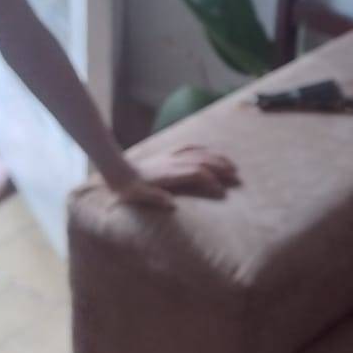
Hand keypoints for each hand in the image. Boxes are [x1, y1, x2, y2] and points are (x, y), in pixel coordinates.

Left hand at [106, 146, 239, 209]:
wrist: (116, 170)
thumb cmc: (128, 188)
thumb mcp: (138, 197)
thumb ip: (155, 199)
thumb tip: (171, 204)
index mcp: (168, 173)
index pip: (195, 173)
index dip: (210, 180)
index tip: (222, 192)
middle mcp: (173, 162)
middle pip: (202, 161)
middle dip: (221, 168)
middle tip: (236, 177)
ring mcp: (171, 156)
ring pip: (199, 153)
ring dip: (217, 158)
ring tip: (232, 165)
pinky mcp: (168, 154)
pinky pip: (190, 148)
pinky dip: (204, 149)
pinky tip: (211, 152)